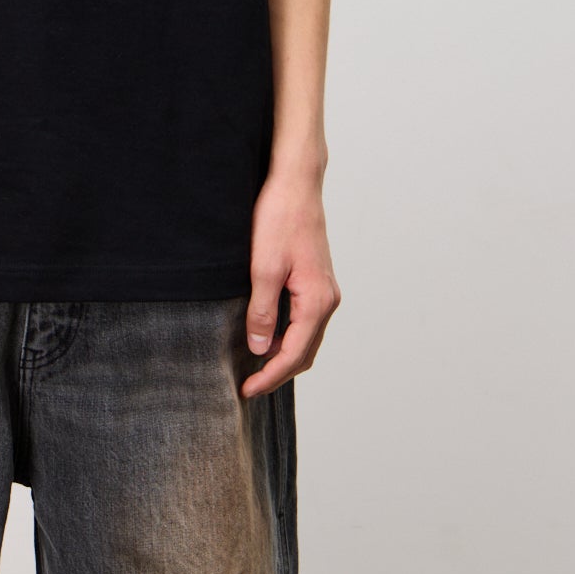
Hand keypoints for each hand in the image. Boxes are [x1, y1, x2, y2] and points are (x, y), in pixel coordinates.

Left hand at [241, 168, 340, 398]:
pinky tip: (268, 335)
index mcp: (317, 300)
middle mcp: (328, 299)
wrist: (295, 183)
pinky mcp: (317, 280)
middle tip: (249, 385)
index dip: (270, 376)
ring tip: (255, 367)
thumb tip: (261, 350)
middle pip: (305, 352)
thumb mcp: (263, 267)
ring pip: (307, 337)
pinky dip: (289, 336)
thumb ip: (262, 311)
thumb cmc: (280, 218)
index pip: (294, 354)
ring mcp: (325, 290)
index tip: (247, 390)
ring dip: (285, 355)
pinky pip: (306, 320)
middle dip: (278, 372)